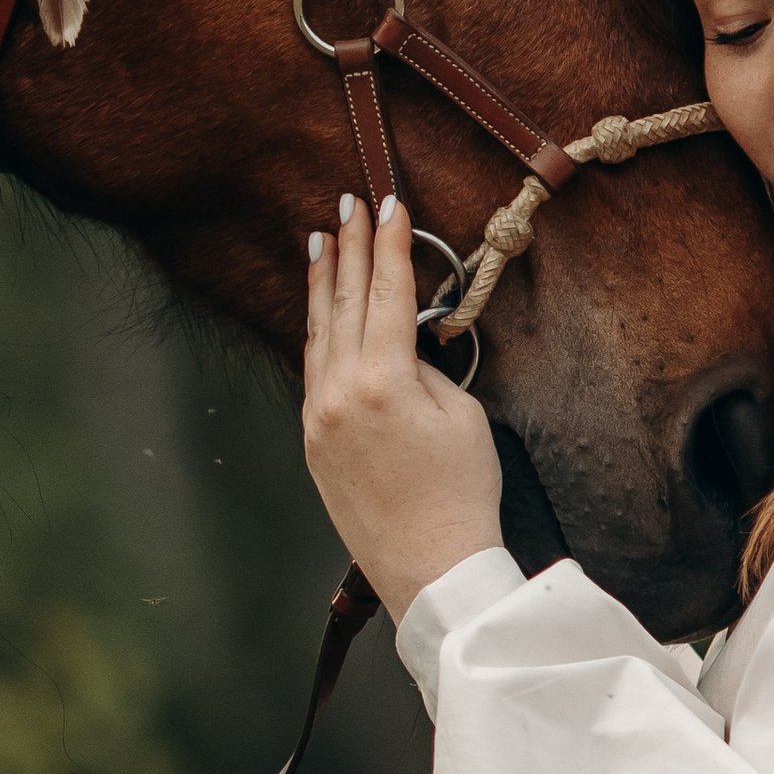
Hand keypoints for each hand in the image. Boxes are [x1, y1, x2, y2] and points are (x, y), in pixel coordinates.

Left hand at [302, 194, 506, 624]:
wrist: (432, 567)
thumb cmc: (461, 494)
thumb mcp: (461, 415)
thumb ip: (427, 369)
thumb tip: (405, 347)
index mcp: (384, 380)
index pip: (386, 293)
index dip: (389, 245)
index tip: (388, 205)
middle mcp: (340, 393)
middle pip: (344, 303)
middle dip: (348, 249)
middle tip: (346, 205)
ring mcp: (319, 418)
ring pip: (317, 334)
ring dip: (320, 284)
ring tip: (320, 242)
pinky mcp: (312, 442)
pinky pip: (312, 371)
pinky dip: (316, 333)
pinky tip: (318, 313)